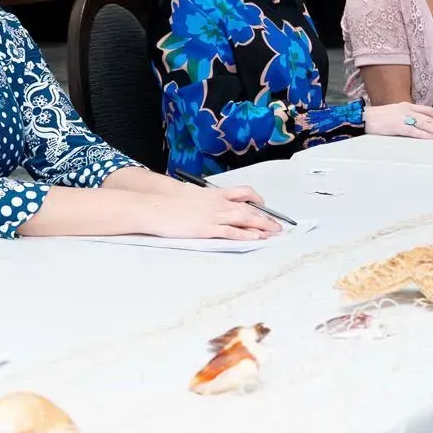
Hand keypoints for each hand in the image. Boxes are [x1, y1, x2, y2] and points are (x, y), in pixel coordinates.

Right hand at [138, 187, 279, 240]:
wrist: (155, 207)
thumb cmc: (167, 203)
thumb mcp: (188, 195)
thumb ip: (201, 199)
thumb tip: (205, 202)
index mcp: (212, 195)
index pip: (241, 193)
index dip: (256, 200)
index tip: (264, 205)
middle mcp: (217, 204)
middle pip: (248, 208)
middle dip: (265, 217)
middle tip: (277, 225)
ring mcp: (213, 216)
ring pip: (245, 218)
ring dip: (262, 226)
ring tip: (274, 233)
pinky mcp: (208, 229)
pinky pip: (232, 231)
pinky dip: (246, 234)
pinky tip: (256, 238)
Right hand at [364, 102, 432, 138]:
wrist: (362, 117)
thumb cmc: (375, 117)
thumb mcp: (393, 113)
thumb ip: (405, 117)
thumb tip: (416, 125)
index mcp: (405, 105)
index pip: (427, 109)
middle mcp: (406, 110)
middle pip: (428, 117)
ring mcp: (401, 117)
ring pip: (424, 123)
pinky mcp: (396, 126)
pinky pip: (412, 130)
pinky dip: (422, 134)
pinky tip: (430, 137)